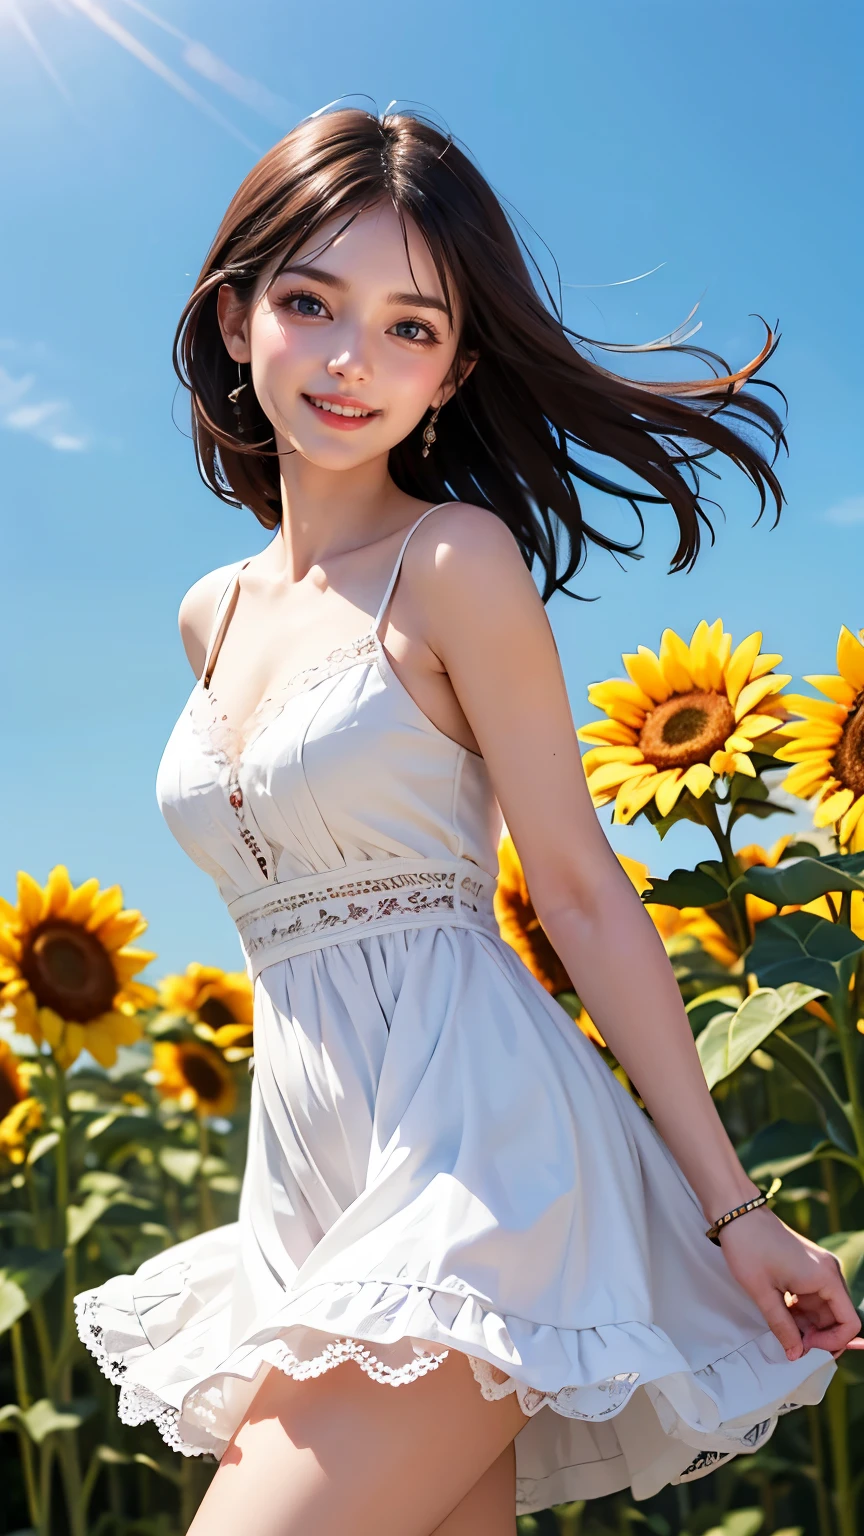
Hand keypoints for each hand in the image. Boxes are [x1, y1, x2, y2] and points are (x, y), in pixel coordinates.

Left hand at [716, 1205, 862, 1360]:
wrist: (738, 1214)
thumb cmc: (749, 1247)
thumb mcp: (764, 1294)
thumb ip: (783, 1327)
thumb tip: (796, 1354)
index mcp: (826, 1277)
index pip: (849, 1323)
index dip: (831, 1342)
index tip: (804, 1347)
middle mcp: (829, 1272)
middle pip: (837, 1318)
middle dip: (817, 1336)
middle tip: (792, 1344)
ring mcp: (819, 1269)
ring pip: (823, 1310)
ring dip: (807, 1324)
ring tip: (782, 1327)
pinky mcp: (808, 1268)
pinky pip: (813, 1298)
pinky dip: (800, 1311)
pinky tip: (781, 1314)